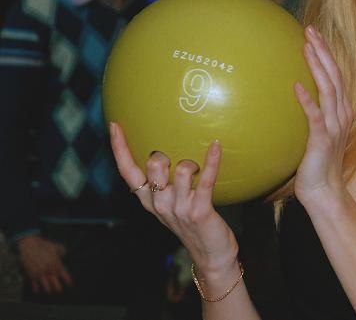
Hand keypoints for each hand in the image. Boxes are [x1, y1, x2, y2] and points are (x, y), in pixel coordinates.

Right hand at [17, 234, 72, 293]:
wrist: (30, 246)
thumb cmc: (44, 245)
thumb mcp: (56, 247)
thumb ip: (62, 251)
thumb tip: (65, 254)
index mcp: (57, 265)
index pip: (66, 277)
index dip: (69, 282)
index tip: (71, 285)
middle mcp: (50, 272)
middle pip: (57, 286)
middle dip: (59, 289)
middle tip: (60, 290)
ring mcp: (41, 275)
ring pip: (46, 288)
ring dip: (49, 290)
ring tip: (50, 291)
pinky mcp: (32, 276)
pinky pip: (35, 286)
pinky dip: (37, 290)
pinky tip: (38, 290)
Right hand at [109, 123, 238, 275]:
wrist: (211, 256)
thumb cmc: (194, 224)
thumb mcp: (173, 204)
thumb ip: (167, 183)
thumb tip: (171, 150)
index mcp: (149, 201)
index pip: (127, 172)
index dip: (119, 148)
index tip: (114, 125)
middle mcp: (159, 203)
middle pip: (153, 167)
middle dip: (163, 154)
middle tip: (178, 153)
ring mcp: (179, 208)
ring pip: (182, 170)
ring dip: (193, 162)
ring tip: (201, 164)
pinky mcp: (199, 210)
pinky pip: (206, 179)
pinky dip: (212, 161)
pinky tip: (216, 146)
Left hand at [293, 26, 353, 207]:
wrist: (326, 192)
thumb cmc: (317, 165)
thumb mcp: (317, 135)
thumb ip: (311, 115)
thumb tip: (292, 97)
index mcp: (342, 111)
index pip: (335, 76)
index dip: (326, 54)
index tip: (315, 35)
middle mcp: (341, 114)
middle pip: (334, 75)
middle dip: (323, 51)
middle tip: (310, 31)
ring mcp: (334, 126)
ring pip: (328, 89)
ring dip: (317, 66)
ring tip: (306, 48)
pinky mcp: (322, 139)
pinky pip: (315, 116)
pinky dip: (307, 100)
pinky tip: (297, 86)